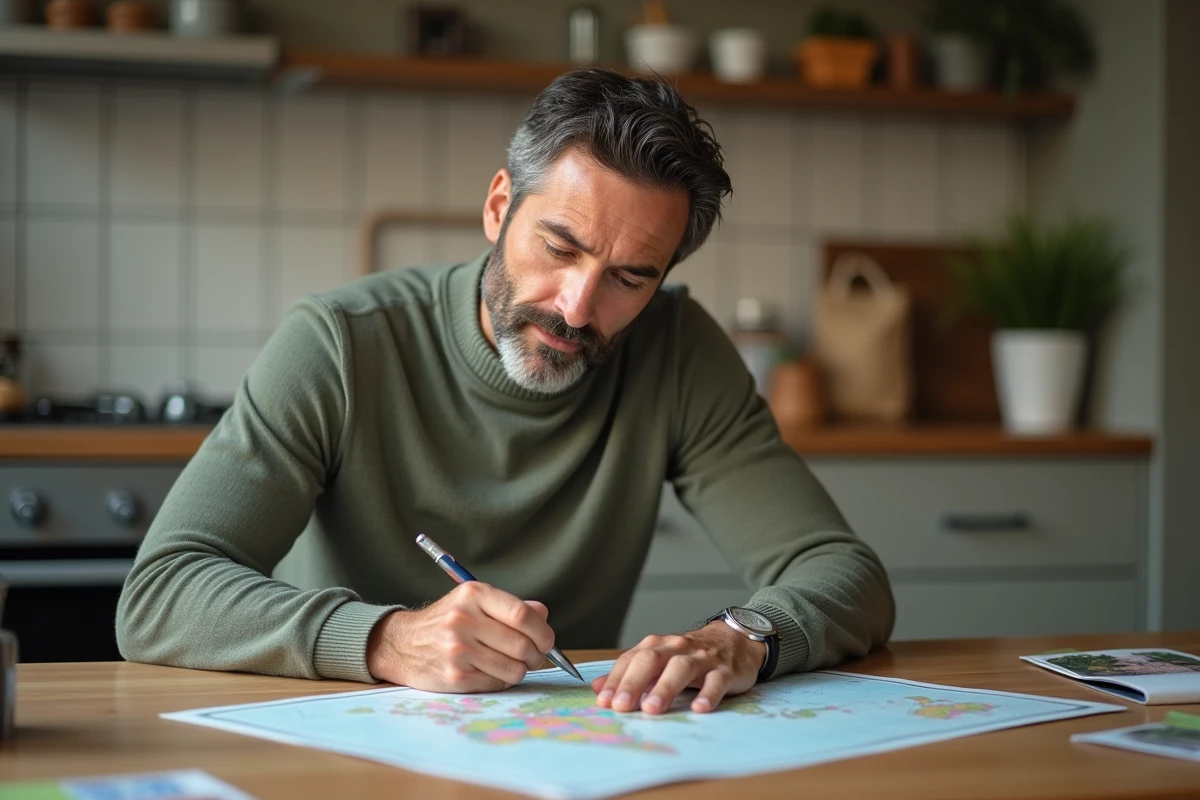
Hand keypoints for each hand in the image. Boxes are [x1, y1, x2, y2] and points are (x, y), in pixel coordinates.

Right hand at [366, 581, 554, 692]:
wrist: (402, 644)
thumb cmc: (447, 621)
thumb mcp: (474, 602)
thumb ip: (511, 607)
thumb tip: (544, 615)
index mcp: (473, 594)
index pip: (522, 615)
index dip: (543, 632)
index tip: (547, 641)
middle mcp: (463, 620)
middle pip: (522, 644)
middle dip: (537, 655)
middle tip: (535, 658)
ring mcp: (458, 650)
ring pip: (513, 668)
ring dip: (520, 670)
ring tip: (512, 664)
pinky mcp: (455, 676)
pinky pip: (497, 683)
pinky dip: (502, 681)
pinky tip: (491, 672)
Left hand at [592, 622, 765, 714]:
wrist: (735, 639)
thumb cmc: (691, 654)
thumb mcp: (659, 659)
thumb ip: (630, 673)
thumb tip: (598, 688)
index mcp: (657, 646)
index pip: (632, 659)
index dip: (616, 679)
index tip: (603, 701)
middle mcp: (677, 648)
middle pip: (652, 660)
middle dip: (634, 683)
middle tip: (621, 706)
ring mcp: (702, 658)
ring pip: (681, 668)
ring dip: (664, 688)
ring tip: (651, 709)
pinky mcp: (725, 670)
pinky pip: (716, 681)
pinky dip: (708, 694)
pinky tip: (699, 708)